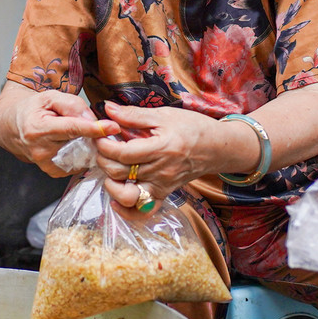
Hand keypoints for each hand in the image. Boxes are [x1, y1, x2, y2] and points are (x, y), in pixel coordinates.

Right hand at [0, 83, 120, 176]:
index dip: (93, 128)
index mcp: (38, 128)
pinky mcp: (55, 173)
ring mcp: (48, 165)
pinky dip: (83, 153)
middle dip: (94, 134)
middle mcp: (42, 150)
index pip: (71, 129)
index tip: (112, 127)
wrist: (15, 128)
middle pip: (80, 142)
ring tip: (79, 133)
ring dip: (89, 144)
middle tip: (96, 125)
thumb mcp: (50, 97)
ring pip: (83, 155)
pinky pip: (80, 163)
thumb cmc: (34, 110)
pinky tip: (75, 144)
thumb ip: (72, 104)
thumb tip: (92, 119)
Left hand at [93, 102, 232, 209]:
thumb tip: (107, 108)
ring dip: (110, 183)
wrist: (218, 148)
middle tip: (101, 147)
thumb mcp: (164, 115)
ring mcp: (162, 186)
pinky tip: (116, 198)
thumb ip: (133, 115)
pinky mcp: (164, 194)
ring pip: (126, 195)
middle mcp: (160, 171)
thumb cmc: (193, 128)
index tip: (100, 135)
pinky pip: (143, 209)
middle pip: (119, 173)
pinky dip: (127, 210)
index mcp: (161, 148)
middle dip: (103, 160)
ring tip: (109, 168)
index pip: (122, 153)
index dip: (104, 145)